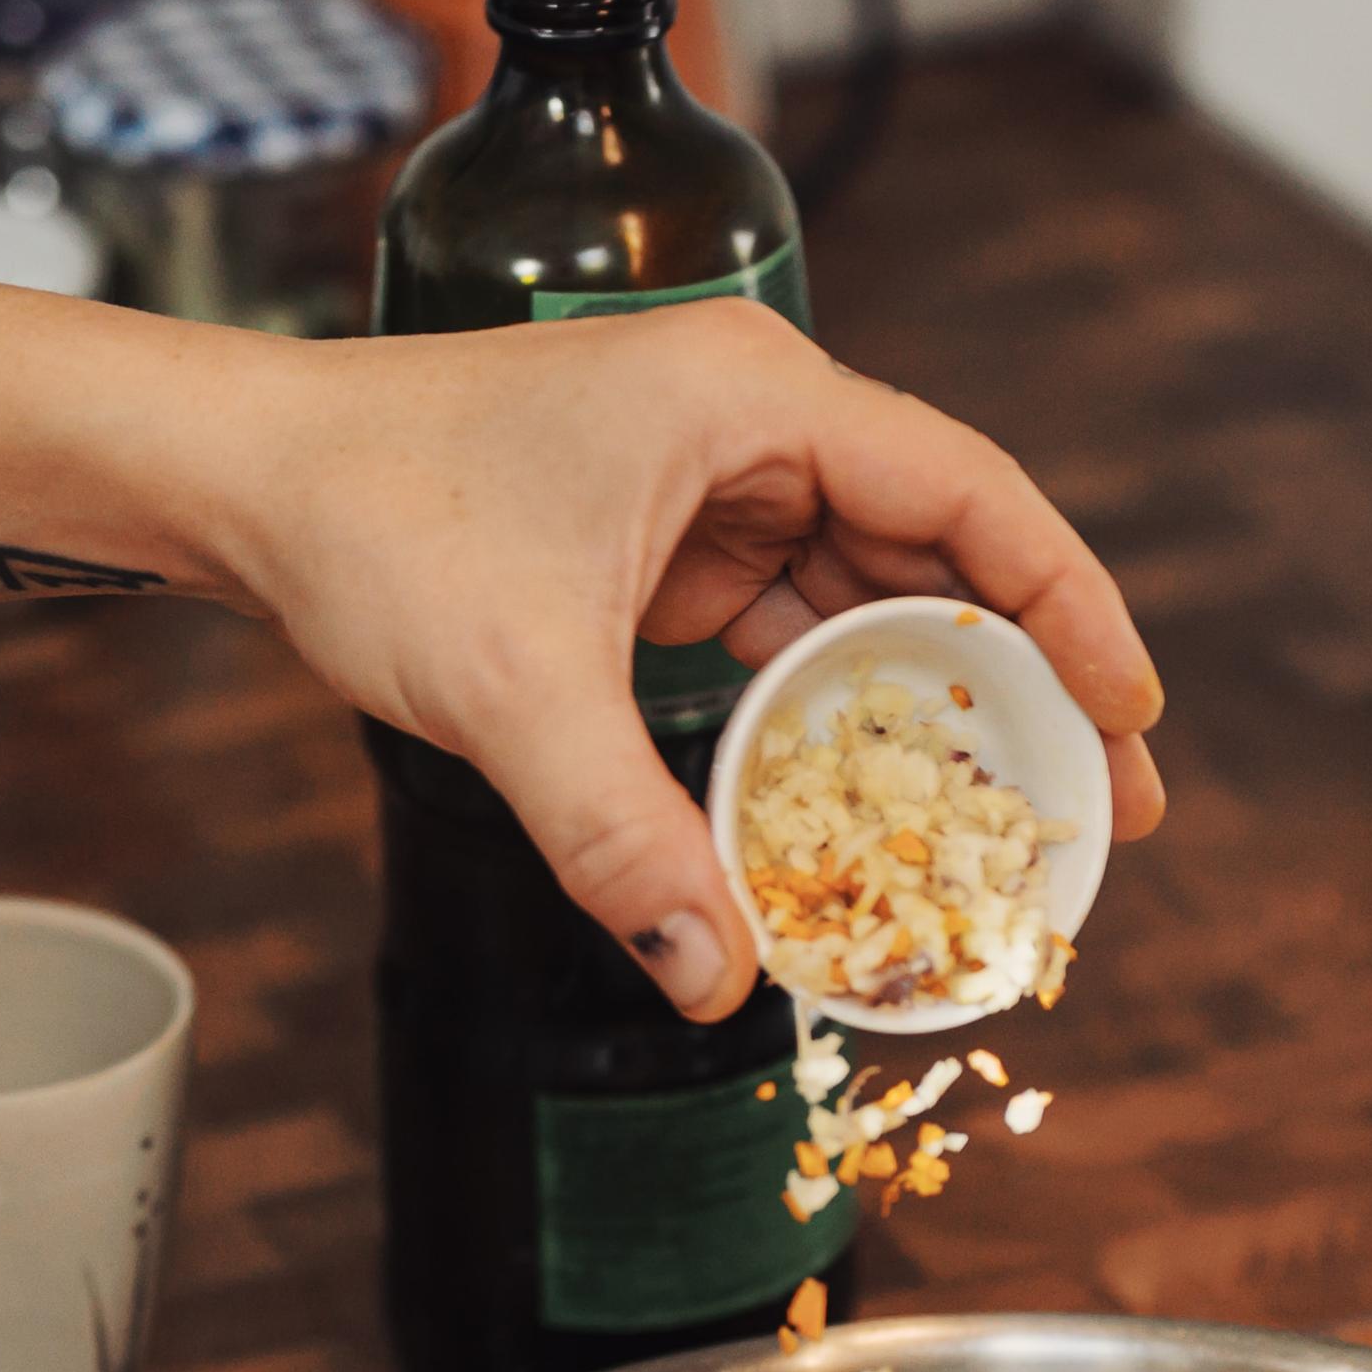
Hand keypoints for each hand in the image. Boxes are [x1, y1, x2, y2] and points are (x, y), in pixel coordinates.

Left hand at [200, 299, 1165, 1019]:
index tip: (1131, 719)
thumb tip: (714, 975)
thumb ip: (623, 836)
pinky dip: (826, 711)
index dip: (1070, 610)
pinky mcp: (658, 541)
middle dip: (1022, 683)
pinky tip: (865, 801)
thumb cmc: (369, 517)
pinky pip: (782, 627)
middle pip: (942, 552)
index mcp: (754, 396)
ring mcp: (706, 481)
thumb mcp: (512, 688)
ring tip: (1002, 821)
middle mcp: (751, 421)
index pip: (973, 497)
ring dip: (929, 707)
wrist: (239, 480)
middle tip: (1100, 809)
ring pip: (864, 597)